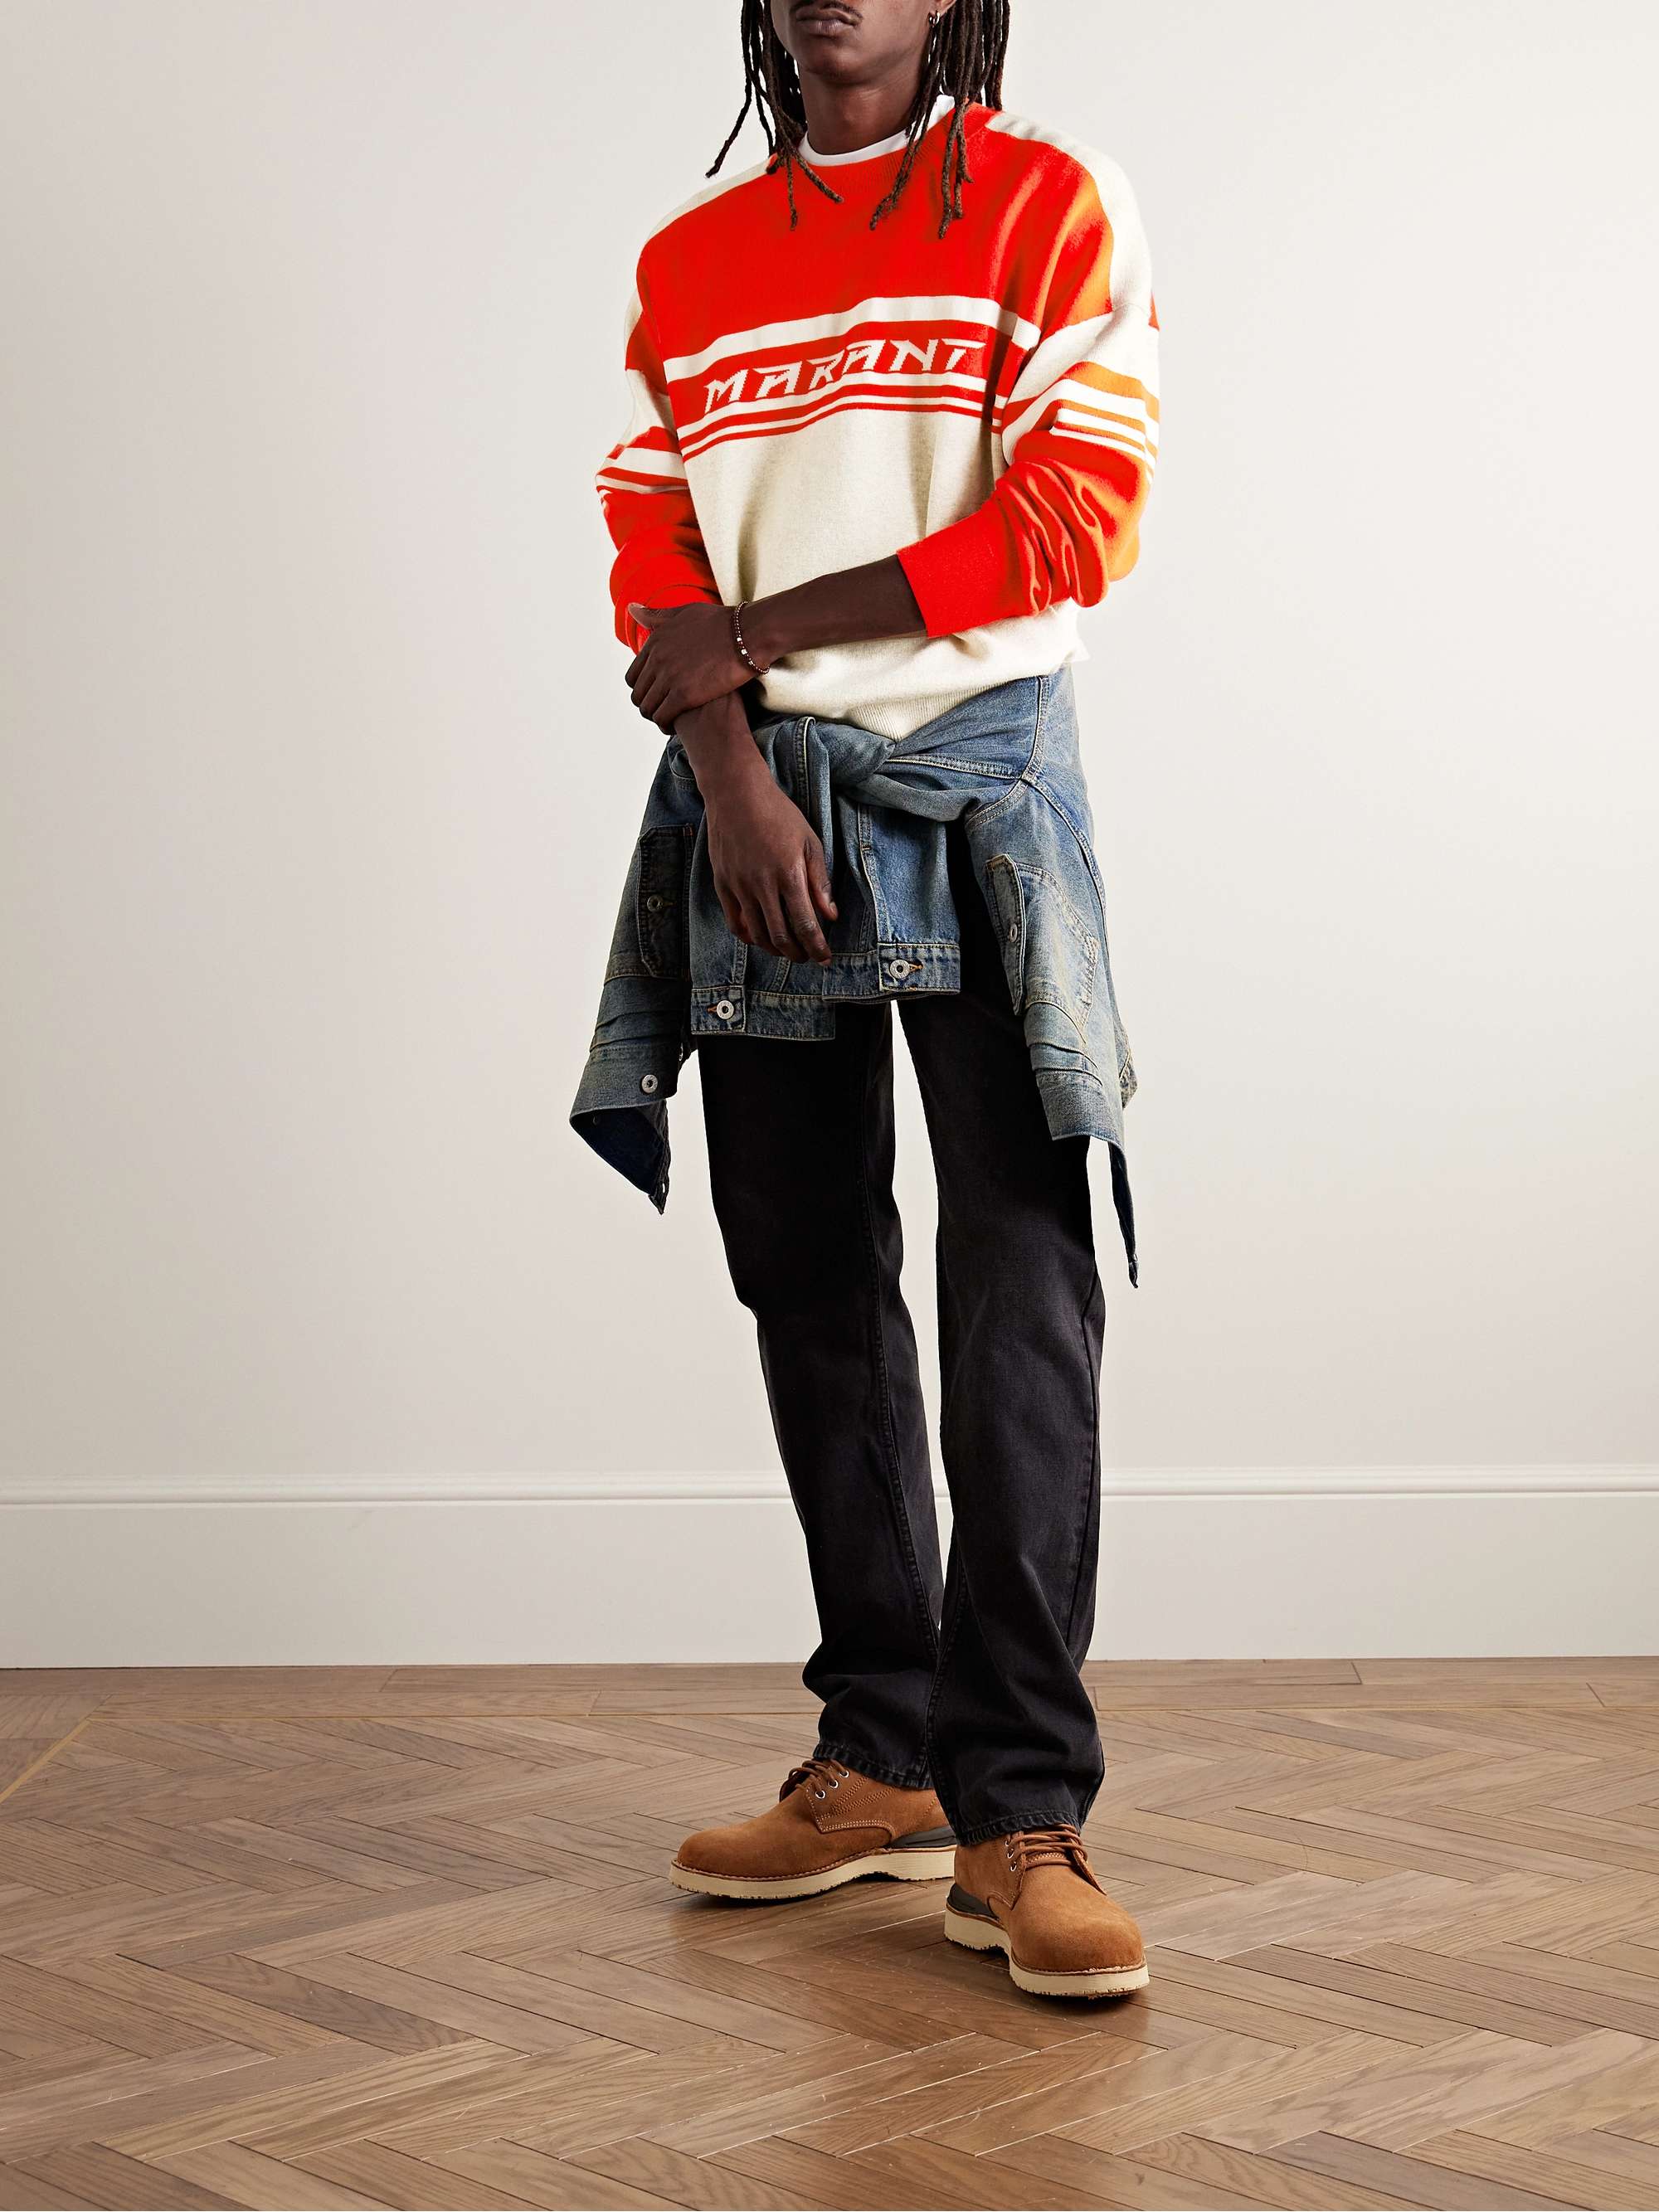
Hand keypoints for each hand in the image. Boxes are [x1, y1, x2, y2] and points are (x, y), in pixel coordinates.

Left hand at [626, 602, 750, 729]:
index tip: (656, 694)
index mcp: (655, 642)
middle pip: (639, 694)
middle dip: (649, 704)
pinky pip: (663, 717)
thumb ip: (657, 615)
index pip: (633, 676)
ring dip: (656, 716)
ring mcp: (669, 678)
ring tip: (669, 720)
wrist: (748, 634)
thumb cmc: (722, 623)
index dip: (643, 688)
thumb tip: (633, 610)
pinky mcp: (684, 695)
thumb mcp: (684, 612)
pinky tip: (675, 726)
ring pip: (648, 708)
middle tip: (663, 709)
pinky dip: (666, 725)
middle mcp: (657, 660)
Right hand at [676, 699, 835, 965]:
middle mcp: (762, 885)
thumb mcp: (809, 841)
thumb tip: (830, 915)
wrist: (736, 793)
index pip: (805, 924)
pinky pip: (735, 922)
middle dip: (797, 953)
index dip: (816, 946)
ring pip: (757, 933)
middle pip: (781, 936)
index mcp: (789, 874)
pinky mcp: (722, 884)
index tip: (825, 958)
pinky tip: (759, 939)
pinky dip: (749, 937)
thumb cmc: (779, 813)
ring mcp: (739, 886)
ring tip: (787, 951)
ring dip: (775, 948)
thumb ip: (820, 880)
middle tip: (807, 957)